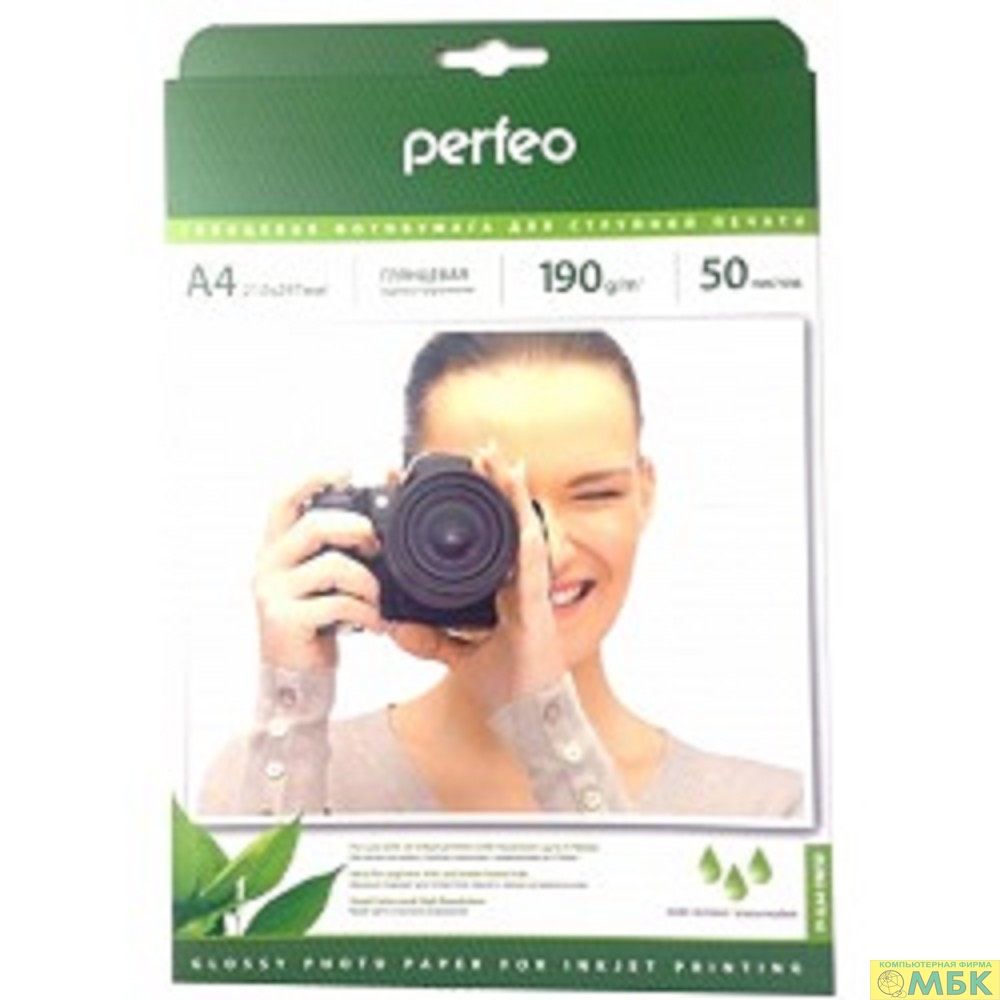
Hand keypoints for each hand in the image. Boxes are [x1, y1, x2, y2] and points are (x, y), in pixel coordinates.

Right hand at [252, 472, 384, 671]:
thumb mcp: (322, 582)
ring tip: (376, 600)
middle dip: (357, 528)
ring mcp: (273, 593)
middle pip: (315, 525)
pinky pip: (338, 604)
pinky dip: (366, 613)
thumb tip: (374, 525)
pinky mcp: (285, 621)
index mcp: (276, 549)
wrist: (296, 678)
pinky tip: (373, 624)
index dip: (312, 478)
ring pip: (333, 565)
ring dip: (367, 582)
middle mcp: (268, 565)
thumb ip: (337, 551)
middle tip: (376, 545)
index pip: (283, 500)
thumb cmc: (315, 625)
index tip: (346, 469)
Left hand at [389, 446, 564, 713]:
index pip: (488, 534)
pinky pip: (533, 566)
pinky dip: (530, 538)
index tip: (454, 481)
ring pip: (524, 531)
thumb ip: (428, 639)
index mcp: (500, 586)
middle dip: (494, 484)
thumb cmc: (504, 680)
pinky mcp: (537, 605)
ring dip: (515, 496)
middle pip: (509, 522)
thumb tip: (394, 625)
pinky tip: (524, 514)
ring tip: (503, 462)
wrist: (525, 711)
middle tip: (480, 450)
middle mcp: (517, 580)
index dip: (472, 504)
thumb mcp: (454, 654)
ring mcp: (530, 589)